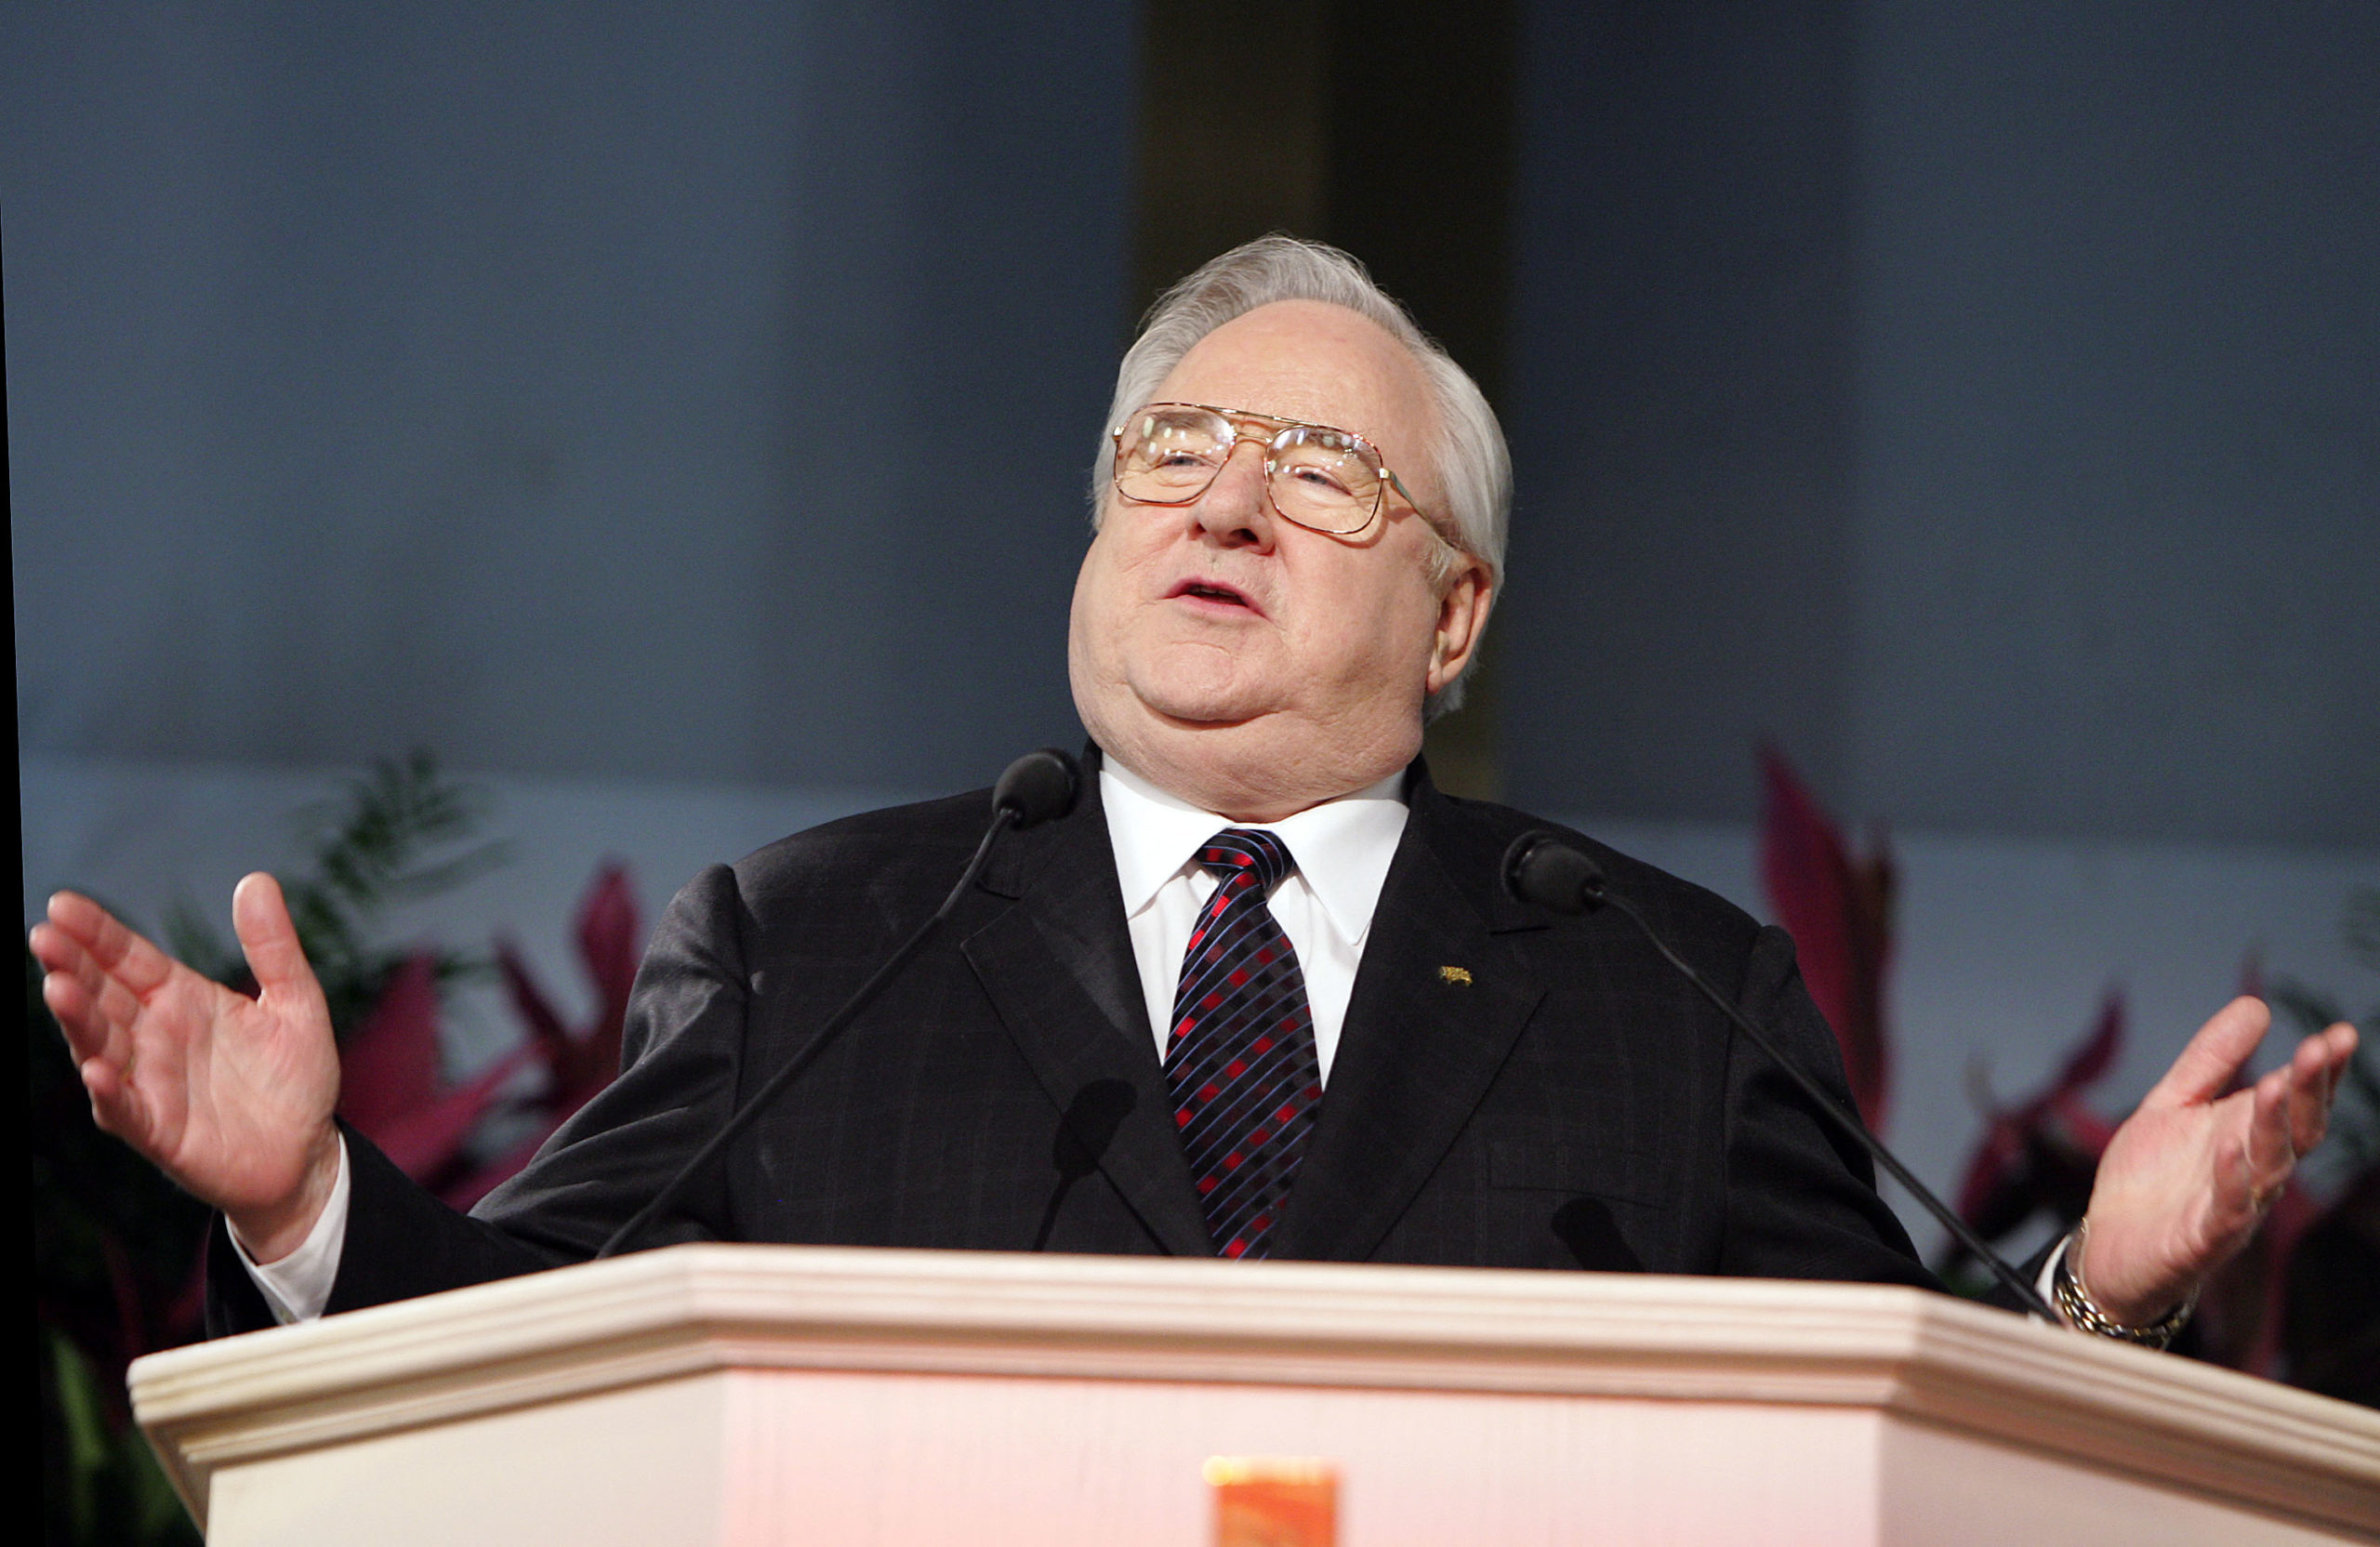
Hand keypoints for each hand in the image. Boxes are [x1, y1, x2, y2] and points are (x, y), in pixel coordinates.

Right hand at [30, 875, 343, 1263]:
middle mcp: (154, 1036)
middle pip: (102, 995)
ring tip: (58, 987)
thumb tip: (255, 880)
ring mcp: (149, 1083)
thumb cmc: (296, 1078)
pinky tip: (97, 1068)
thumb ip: (274, 947)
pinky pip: (126, 1109)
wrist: (307, 1153)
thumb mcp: (296, 1002)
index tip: (63, 904)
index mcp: (181, 999)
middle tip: (44, 936)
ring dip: (78, 1020)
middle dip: (71, 966)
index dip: (96, 932)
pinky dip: (110, 1090)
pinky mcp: (158, 1131)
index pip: (128, 958)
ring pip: (100, 1046)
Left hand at [2077, 996, 2357, 1325]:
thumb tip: (2257, 1004)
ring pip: (2269, 1167)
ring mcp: (2232, 1206)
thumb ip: (2212, 1059)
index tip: (2340, 1034)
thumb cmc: (2151, 1178)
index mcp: (2249, 1135)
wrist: (2109, 1247)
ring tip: (2279, 1083)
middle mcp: (2253, 1170)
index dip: (2321, 1071)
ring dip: (2276, 1127)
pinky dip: (2232, 1180)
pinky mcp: (2202, 1238)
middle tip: (2323, 1048)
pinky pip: (2226, 1210)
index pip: (2299, 1101)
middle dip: (2310, 1090)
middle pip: (2296, 1130)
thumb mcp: (2173, 1103)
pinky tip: (2231, 1147)